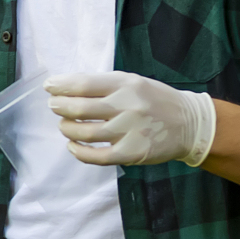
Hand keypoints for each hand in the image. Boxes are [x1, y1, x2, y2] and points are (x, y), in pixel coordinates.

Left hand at [46, 72, 216, 166]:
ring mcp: (129, 131)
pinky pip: (96, 156)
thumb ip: (104, 85)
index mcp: (126, 84)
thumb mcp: (134, 82)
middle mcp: (126, 106)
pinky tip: (72, 145)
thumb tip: (67, 87)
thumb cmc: (155, 100)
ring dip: (67, 129)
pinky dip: (78, 151)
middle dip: (59, 107)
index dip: (61, 86)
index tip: (49, 87)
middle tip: (54, 106)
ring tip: (65, 126)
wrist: (190, 124)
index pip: (84, 84)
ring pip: (84, 133)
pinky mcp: (132, 152)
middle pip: (80, 108)